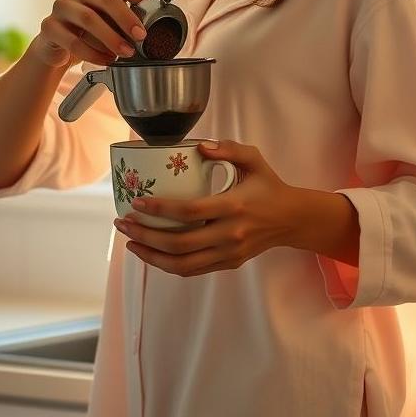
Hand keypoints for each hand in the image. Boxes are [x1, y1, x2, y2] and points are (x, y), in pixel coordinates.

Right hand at [29, 0, 148, 68]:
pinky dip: (93, 53)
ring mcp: (61, 6)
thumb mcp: (111, 21)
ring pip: (88, 18)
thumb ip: (128, 18)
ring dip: (111, 38)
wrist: (58, 47)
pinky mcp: (49, 26)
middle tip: (141, 36)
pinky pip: (73, 41)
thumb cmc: (91, 32)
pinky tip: (106, 60)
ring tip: (126, 52)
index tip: (149, 9)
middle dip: (126, 18)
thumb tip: (156, 26)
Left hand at [113, 139, 301, 276]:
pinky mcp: (227, 263)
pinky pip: (191, 270)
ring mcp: (228, 253)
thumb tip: (200, 147)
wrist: (292, 219)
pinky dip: (167, 264)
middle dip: (146, 235)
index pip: (190, 212)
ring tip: (130, 242)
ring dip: (151, 256)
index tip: (137, 202)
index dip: (160, 209)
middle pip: (179, 243)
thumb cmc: (269, 186)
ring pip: (182, 264)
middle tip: (123, 223)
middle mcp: (229, 234)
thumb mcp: (254, 159)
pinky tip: (151, 252)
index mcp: (234, 206)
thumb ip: (229, 149)